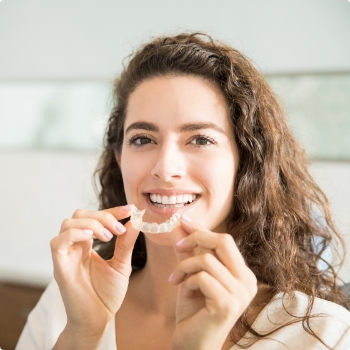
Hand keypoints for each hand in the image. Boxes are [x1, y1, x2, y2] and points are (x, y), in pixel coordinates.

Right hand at [50, 205, 138, 339]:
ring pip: (68, 223)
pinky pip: (58, 242)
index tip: (130, 209)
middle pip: (79, 215)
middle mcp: (74, 247)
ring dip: (92, 224)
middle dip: (102, 215)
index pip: (95, 217)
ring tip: (108, 237)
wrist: (99, 320)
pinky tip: (92, 239)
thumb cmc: (107, 294)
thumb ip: (125, 243)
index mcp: (87, 245)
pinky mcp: (60, 267)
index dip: (112, 210)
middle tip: (118, 229)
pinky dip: (75, 234)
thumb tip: (134, 221)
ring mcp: (66, 256)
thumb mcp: (121, 264)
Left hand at [169, 216, 257, 349]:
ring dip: (185, 266)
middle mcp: (247, 281)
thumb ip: (188, 252)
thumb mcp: (190, 275)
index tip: (182, 220)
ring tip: (176, 279)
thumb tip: (179, 226)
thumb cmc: (194, 311)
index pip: (224, 240)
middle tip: (178, 246)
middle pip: (224, 241)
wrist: (193, 345)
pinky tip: (183, 293)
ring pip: (207, 259)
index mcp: (242, 273)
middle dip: (197, 237)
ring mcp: (241, 293)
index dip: (202, 229)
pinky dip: (187, 281)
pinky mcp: (228, 304)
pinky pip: (202, 277)